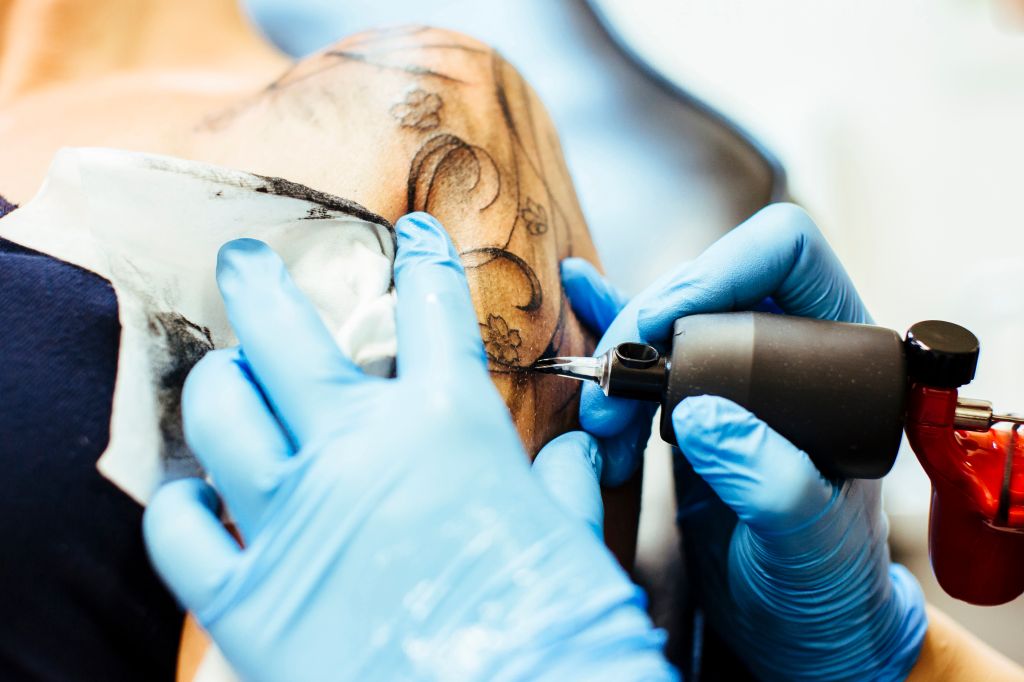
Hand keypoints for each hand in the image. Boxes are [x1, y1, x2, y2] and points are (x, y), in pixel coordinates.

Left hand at [142, 213, 673, 681]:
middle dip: (256, 280)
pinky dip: (178, 505)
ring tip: (226, 378)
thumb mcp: (574, 541)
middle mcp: (362, 452)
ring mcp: (296, 519)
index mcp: (450, 426)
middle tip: (243, 259)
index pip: (431, 309)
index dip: (421, 259)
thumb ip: (564, 486)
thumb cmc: (557, 628)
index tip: (409, 237)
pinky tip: (192, 496)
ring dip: (218, 384)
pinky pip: (178, 530)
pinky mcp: (250, 597)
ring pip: (219, 412)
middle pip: (281, 332)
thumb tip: (572, 454)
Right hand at [563, 204, 926, 679]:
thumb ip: (774, 481)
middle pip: (709, 284)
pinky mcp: (692, 403)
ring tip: (599, 416)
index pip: (787, 257)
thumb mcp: (811, 542)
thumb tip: (705, 416)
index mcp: (840, 362)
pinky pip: (647, 350)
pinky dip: (608, 326)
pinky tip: (580, 296)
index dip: (721, 269)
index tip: (664, 327)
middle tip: (612, 394)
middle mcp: (787, 354)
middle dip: (647, 325)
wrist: (789, 620)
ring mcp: (736, 377)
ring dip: (619, 356)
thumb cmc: (824, 583)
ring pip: (666, 320)